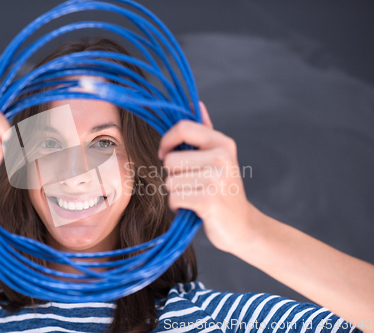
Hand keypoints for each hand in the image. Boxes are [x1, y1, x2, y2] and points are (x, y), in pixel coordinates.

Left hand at [158, 101, 255, 252]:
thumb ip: (205, 133)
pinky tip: (194, 208)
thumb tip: (195, 103)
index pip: (183, 127)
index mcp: (222, 143)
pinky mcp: (209, 200)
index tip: (164, 154)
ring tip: (195, 197)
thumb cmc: (224, 191)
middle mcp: (222, 157)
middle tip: (191, 185)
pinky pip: (174, 198)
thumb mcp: (219, 158)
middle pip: (171, 160)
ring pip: (170, 181)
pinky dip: (178, 206)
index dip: (167, 141)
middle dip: (173, 176)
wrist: (243, 226)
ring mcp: (216, 178)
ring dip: (176, 193)